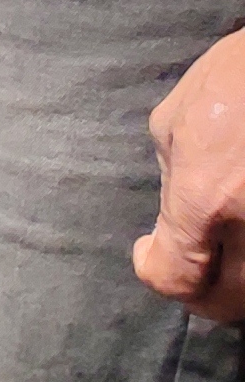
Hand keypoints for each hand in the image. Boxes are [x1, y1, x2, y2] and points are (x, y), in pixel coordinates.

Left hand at [137, 30, 244, 323]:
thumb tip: (174, 208)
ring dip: (235, 282)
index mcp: (205, 201)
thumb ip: (171, 174)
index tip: (146, 250)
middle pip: (224, 303)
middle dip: (198, 291)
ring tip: (219, 253)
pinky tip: (243, 233)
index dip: (153, 269)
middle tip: (186, 266)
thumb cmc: (236, 79)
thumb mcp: (176, 121)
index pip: (174, 279)